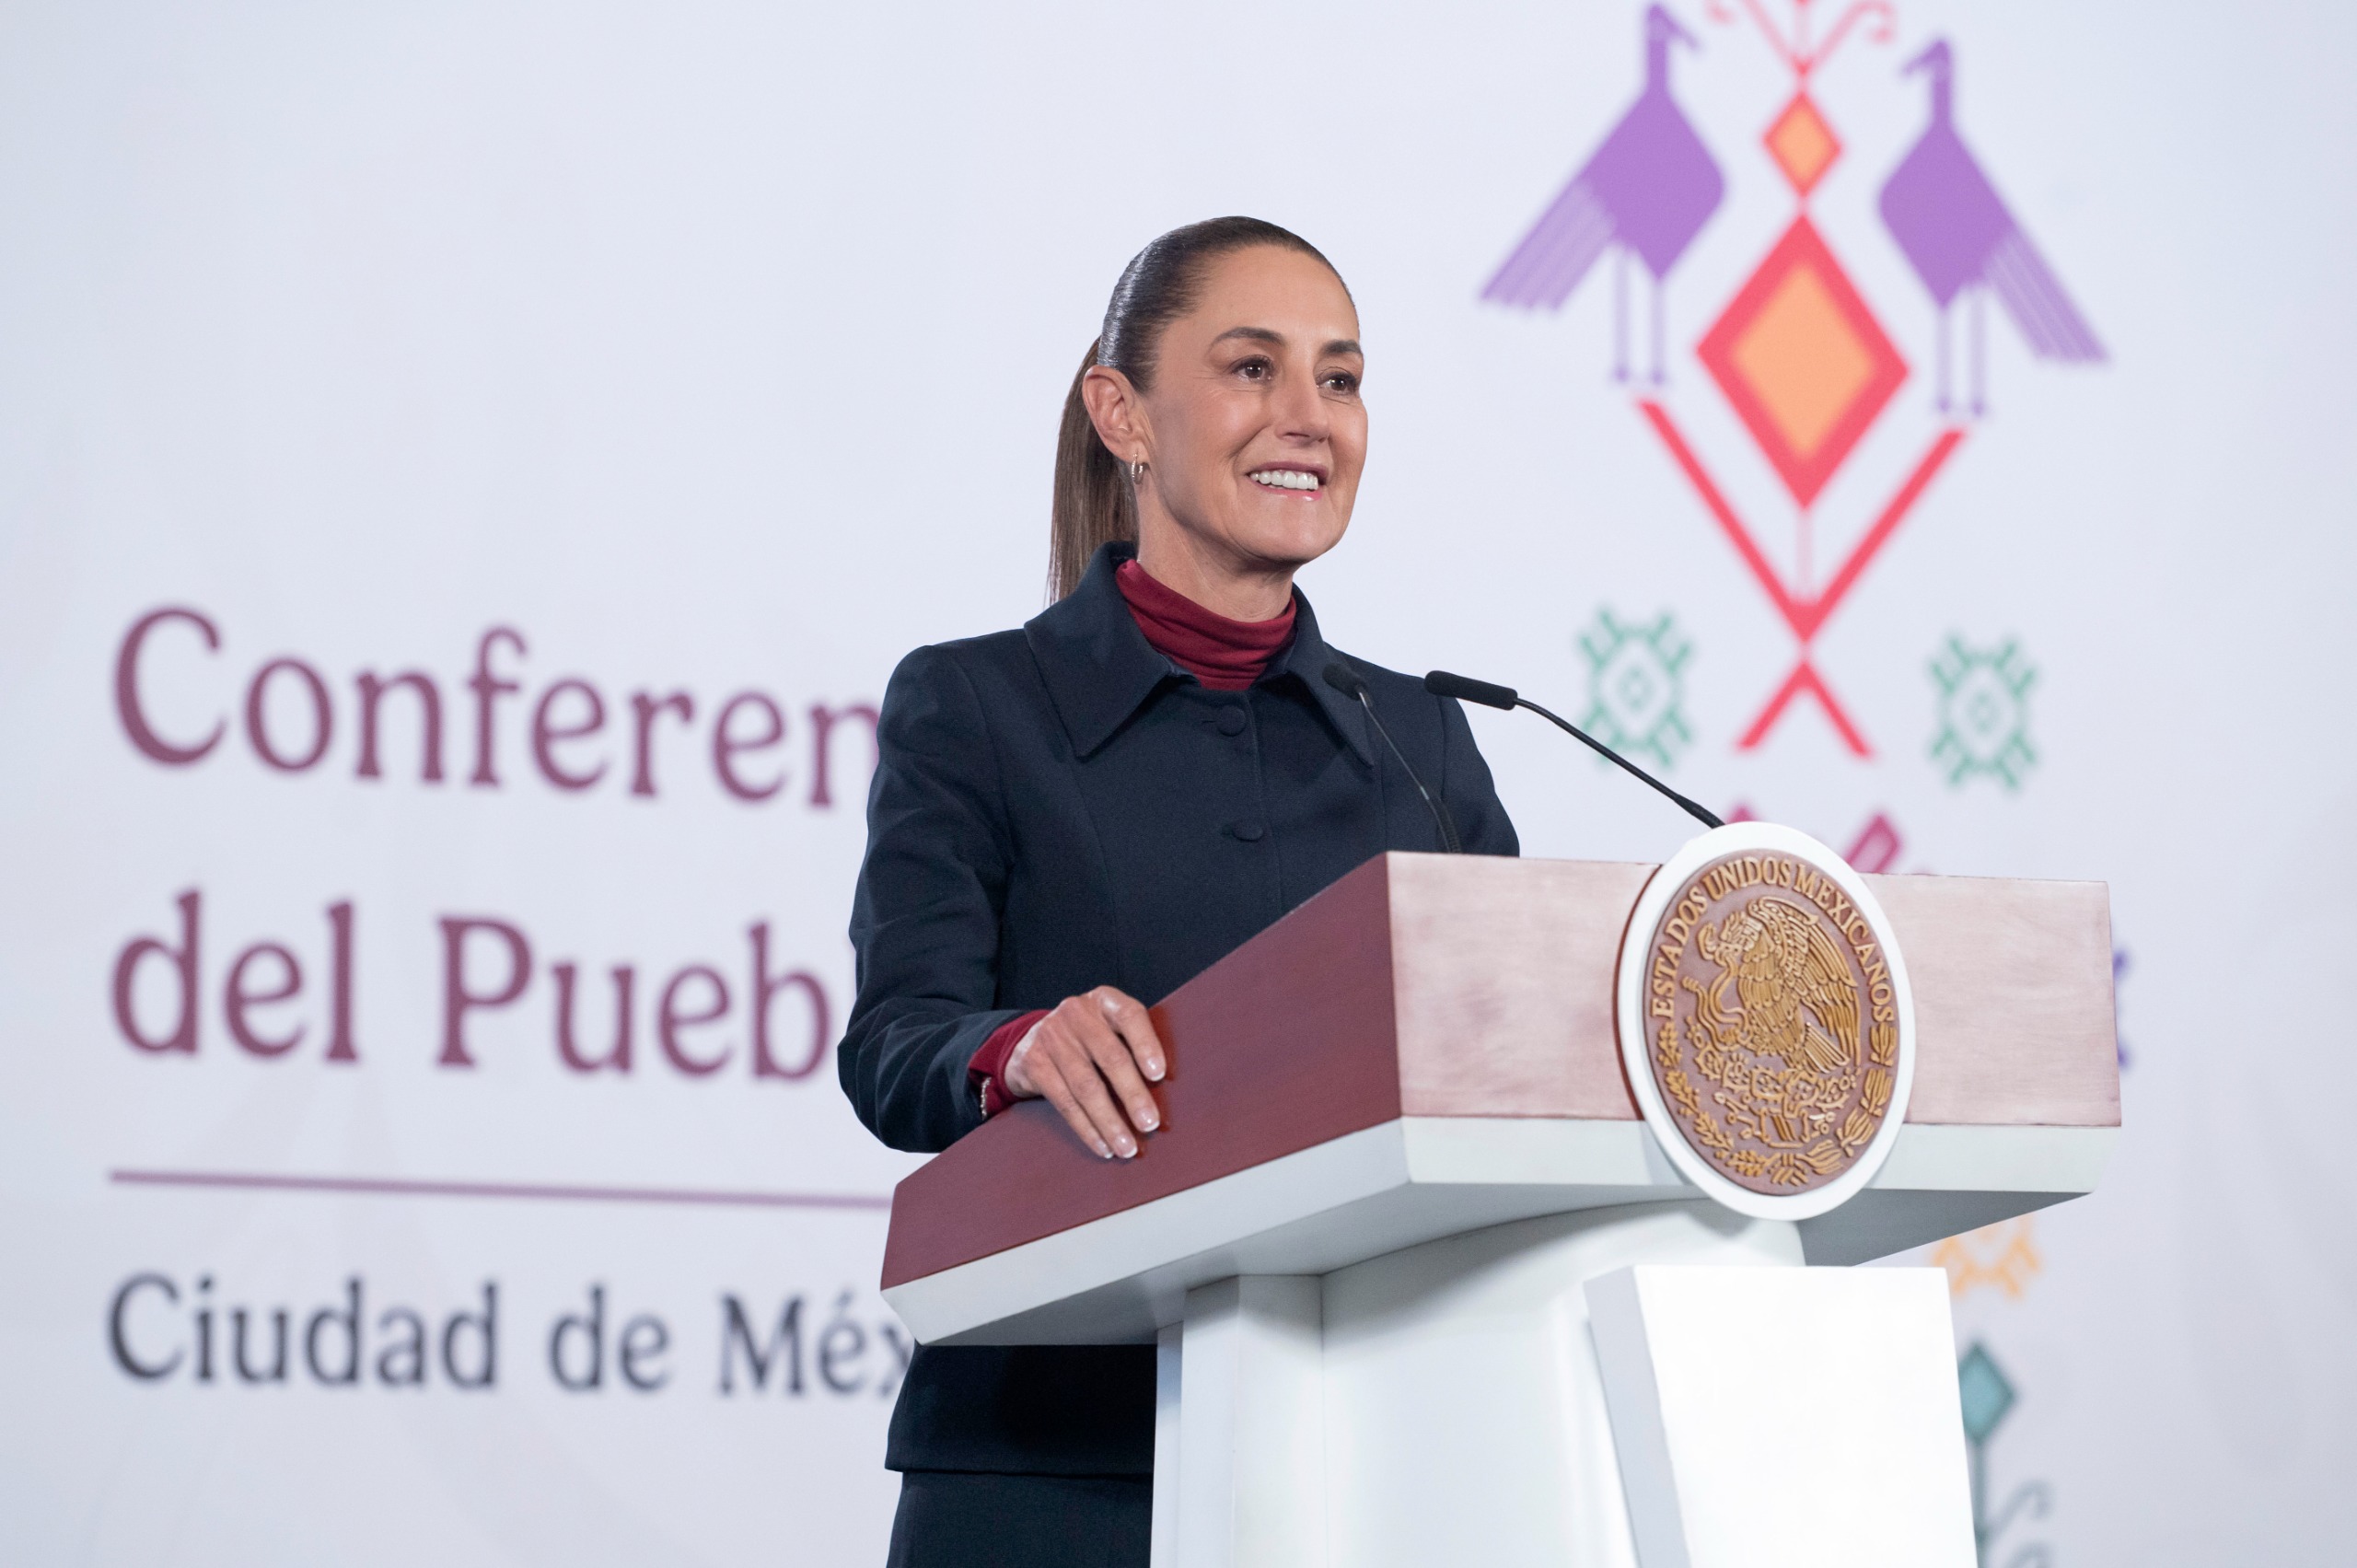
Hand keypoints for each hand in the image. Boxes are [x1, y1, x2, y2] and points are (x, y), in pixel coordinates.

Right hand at [1002, 986, 1166, 1158]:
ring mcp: (1051, 1036)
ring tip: (1127, 1147)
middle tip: (1150, 1123)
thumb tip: (1168, 1090)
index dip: (1146, 1044)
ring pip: (1086, 1086)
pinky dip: (1086, 1128)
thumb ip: (1132, 1044)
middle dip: (1132, 1094)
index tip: (1159, 1075)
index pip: (1129, 1016)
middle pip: (1110, 1056)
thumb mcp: (1108, 1027)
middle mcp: (1076, 1013)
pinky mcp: (1033, 1063)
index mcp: (1104, 1000)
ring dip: (1110, 1121)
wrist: (1032, 1040)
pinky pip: (1064, 1102)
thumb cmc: (1088, 1038)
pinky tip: (1102, 1145)